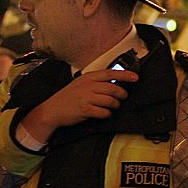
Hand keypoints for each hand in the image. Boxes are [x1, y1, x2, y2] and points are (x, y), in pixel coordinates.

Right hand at [18, 69, 137, 143]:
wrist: (52, 110)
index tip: (135, 78)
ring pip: (111, 101)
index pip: (111, 73)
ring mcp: (86, 98)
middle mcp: (88, 86)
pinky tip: (103, 114)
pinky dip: (107, 114)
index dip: (125, 75)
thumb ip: (96, 82)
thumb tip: (115, 84)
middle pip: (114, 89)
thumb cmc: (68, 97)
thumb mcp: (81, 84)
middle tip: (122, 98)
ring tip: (112, 107)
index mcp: (88, 77)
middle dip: (122, 95)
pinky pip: (104, 112)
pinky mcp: (85, 110)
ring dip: (115, 106)